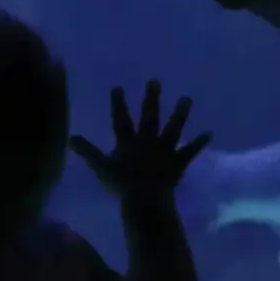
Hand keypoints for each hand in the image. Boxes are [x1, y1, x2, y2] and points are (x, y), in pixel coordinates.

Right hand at [71, 81, 211, 196]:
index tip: (118, 87)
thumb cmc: (121, 184)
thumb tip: (70, 137)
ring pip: (173, 129)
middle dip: (151, 99)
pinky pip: (190, 151)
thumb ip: (87, 151)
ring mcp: (165, 150)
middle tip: (155, 82)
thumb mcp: (100, 167)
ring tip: (186, 99)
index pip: (121, 119)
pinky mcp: (178, 162)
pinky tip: (209, 133)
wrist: (146, 198)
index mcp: (128, 142)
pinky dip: (198, 142)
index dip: (118, 104)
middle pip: (150, 117)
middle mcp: (148, 141)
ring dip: (180, 114)